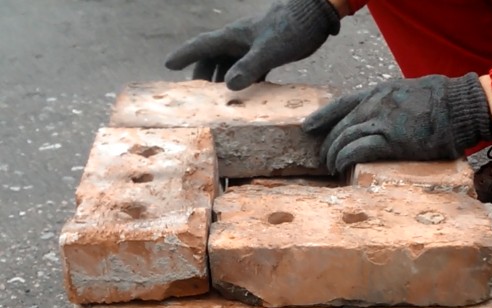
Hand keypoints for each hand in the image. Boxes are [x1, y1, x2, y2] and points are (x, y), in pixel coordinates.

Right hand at [165, 0, 340, 90]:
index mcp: (233, 37)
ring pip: (229, 65)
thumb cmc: (292, 28)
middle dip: (202, 75)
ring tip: (217, 99)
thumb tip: (229, 87)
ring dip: (222, 80)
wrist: (315, 15)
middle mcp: (239, 40)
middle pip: (212, 58)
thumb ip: (249, 68)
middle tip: (195, 94)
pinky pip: (248, 69)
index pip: (202, 46)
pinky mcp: (267, 52)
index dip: (184, 56)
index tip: (168, 65)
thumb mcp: (269, 51)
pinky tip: (245, 96)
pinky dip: (243, 82)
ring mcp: (252, 46)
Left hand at [302, 72, 491, 172]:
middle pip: (340, 125)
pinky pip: (356, 150)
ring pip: (344, 138)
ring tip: (330, 167)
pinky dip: (344, 159)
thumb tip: (385, 119)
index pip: (342, 103)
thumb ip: (391, 105)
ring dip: (333, 155)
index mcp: (379, 92)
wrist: (459, 107)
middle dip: (327, 143)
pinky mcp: (389, 141)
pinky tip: (340, 167)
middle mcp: (375, 105)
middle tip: (322, 158)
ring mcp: (381, 122)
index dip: (322, 116)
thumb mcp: (409, 93)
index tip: (307, 126)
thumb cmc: (442, 102)